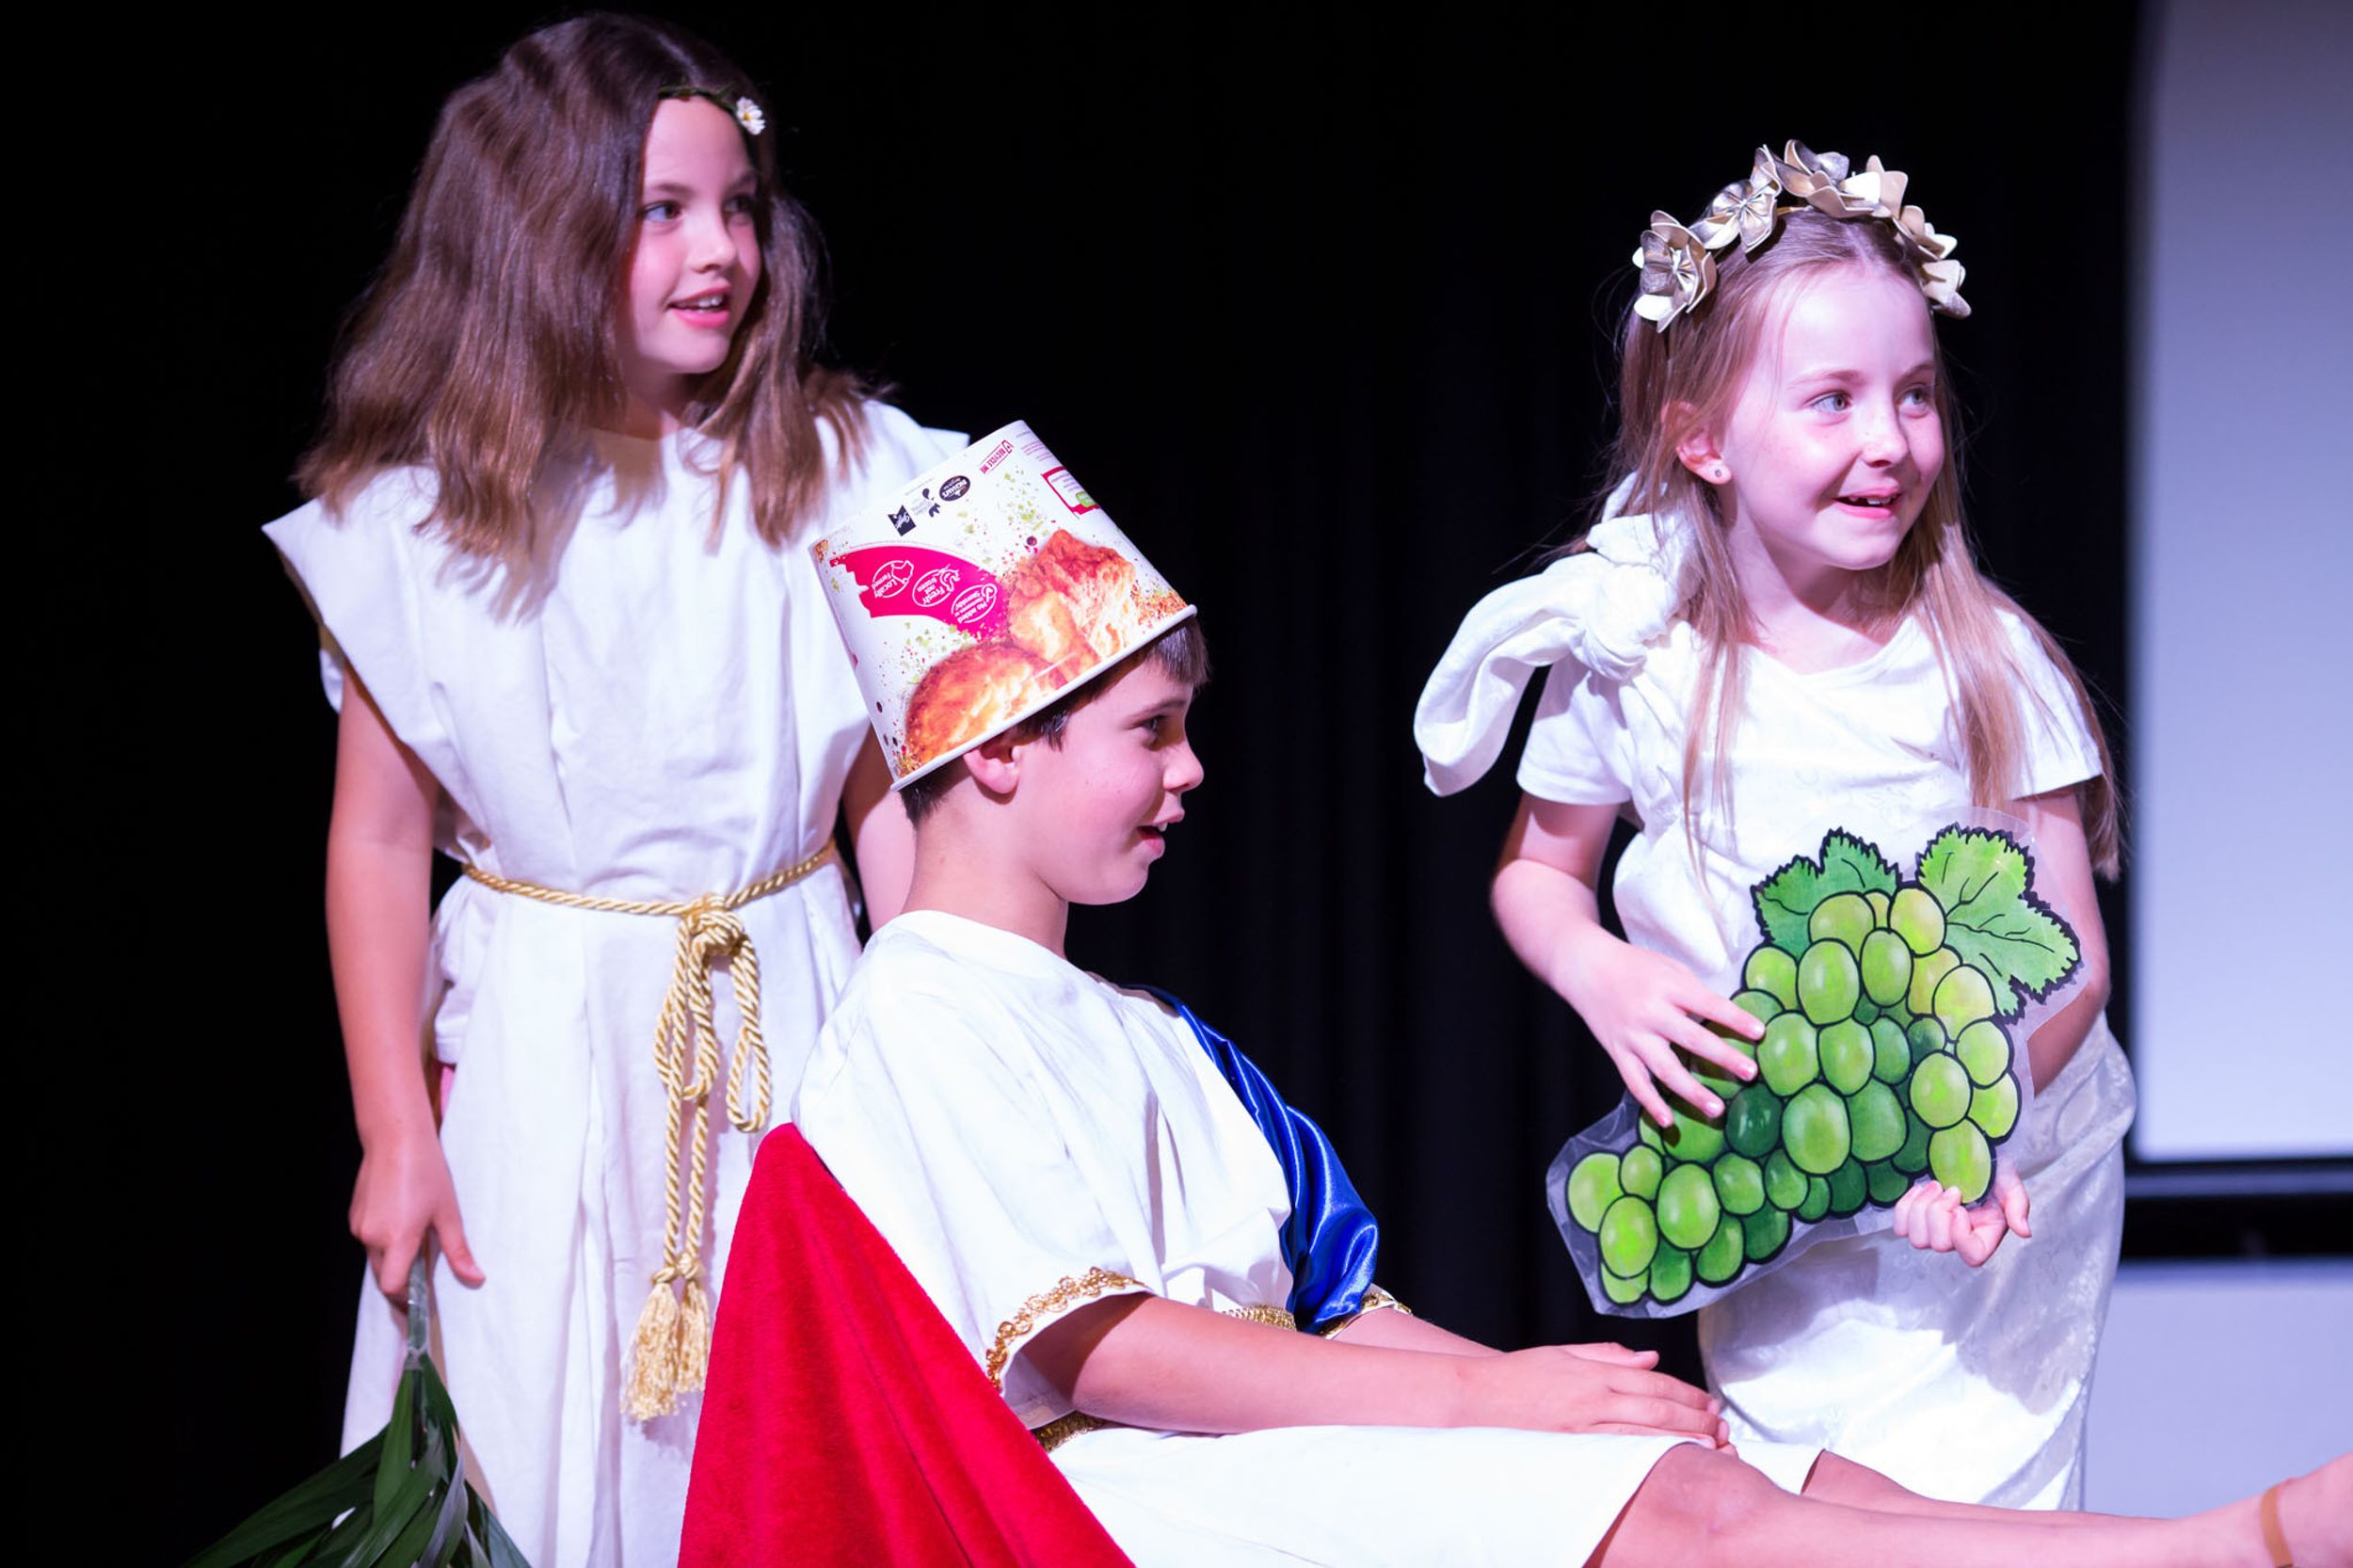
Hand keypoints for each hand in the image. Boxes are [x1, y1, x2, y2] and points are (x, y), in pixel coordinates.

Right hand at [349, 1125, 484, 1298]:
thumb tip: (475, 1279)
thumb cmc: (426, 1172)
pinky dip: (383, 1245)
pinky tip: (402, 1228)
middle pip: (383, 1277)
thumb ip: (458, 1251)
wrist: (395, 1139)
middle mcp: (372, 1236)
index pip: (393, 1287)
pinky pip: (368, 1242)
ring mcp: (359, 1227)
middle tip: (422, 1287)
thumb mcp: (448, 1213)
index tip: (422, 1303)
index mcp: (397, 1238)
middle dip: (401, 1285)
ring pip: (375, 1260)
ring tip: (416, 1251)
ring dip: (392, 1263)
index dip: (406, 1298)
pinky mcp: (355, 1216)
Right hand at [1463, 1342, 1729, 1444]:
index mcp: (1593, 1372)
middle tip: (1720, 1425)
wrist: (1478, 1397)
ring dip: (1681, 1438)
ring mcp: (1584, 1426)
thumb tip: (1649, 1358)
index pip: (1652, 1381)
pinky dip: (1649, 1455)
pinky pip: (1619, 1452)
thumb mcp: (1564, 1353)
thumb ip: (1608, 1355)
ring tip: (1710, 1444)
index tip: (1708, 1401)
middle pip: (1656, 1408)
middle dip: (1693, 1417)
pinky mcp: (1574, 1448)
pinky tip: (1669, 1458)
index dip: (1685, 1392)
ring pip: (1643, 1432)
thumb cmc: (1519, 1374)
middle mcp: (1592, 1398)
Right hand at [1559, 931, 1761, 1127]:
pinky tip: (1668, 1121)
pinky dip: (1650, 1103)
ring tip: (1717, 1109)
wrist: (1587, 968)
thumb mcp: (1670, 969)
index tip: (1760, 1032)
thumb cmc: (1636, 966)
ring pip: (1665, 1069)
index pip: (1708, 1004)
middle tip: (1751, 1073)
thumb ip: (1695, 994)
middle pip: (1691, 1039)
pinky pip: (1635, 1082)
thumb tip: (1728, 1021)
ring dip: (1692, 1091)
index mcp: (1668, 987)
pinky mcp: (1618, 1052)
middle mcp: (1651, 1013)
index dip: (1735, 1019)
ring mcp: (1633, 1036)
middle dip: (1723, 1057)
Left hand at [1890, 1168, 2029, 1267]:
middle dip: (1939, 1213)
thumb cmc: (1990, 1169)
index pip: (1972, 1256)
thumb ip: (2018, 1206)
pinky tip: (1918, 1189)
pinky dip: (1905, 1207)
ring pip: (1917, 1239)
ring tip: (1934, 1186)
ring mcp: (1935, 1231)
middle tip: (1950, 1189)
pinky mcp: (1915, 1220)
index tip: (1960, 1207)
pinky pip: (1901, 1227)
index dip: (1960, 1235)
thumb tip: (2024, 1232)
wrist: (1965, 1150)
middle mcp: (1958, 1237)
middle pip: (1939, 1245)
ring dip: (1922, 1208)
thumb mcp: (2010, 1183)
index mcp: (1984, 1234)